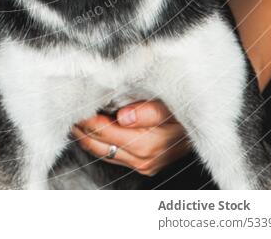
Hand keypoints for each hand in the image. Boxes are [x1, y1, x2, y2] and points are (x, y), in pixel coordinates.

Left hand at [71, 99, 191, 176]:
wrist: (203, 125)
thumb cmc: (183, 109)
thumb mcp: (169, 104)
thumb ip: (147, 111)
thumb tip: (123, 117)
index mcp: (148, 143)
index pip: (105, 131)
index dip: (88, 118)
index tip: (75, 104)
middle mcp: (144, 158)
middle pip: (100, 145)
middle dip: (82, 129)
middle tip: (67, 112)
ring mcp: (143, 165)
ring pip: (104, 153)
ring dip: (86, 138)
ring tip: (74, 121)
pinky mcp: (144, 166)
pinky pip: (114, 157)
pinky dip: (99, 144)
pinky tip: (90, 132)